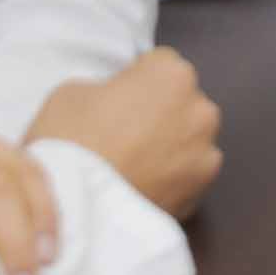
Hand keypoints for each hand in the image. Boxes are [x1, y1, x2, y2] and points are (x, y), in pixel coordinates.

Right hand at [28, 46, 221, 220]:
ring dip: (169, 146)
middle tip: (122, 133)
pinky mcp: (201, 193)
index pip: (159, 64)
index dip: (134, 79)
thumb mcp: (73, 90)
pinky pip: (187, 175)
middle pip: (180, 102)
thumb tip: (117, 98)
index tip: (115, 99)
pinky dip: (171, 178)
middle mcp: (201, 110)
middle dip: (158, 112)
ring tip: (132, 164)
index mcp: (173, 74)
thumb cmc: (69, 142)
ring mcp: (206, 154)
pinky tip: (141, 185)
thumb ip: (109, 86)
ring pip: (189, 140)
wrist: (72, 211)